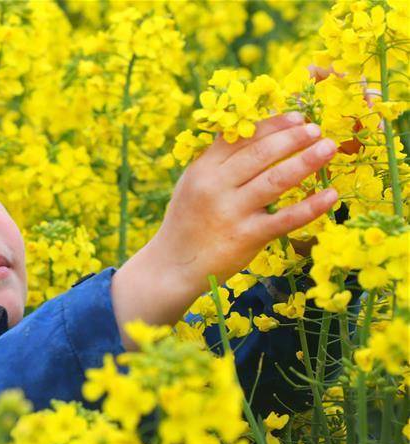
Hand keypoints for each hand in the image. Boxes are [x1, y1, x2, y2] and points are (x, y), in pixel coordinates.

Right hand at [155, 111, 338, 290]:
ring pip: (276, 180)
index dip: (273, 125)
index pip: (242, 138)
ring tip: (329, 148)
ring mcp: (231, 212)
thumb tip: (254, 133)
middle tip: (317, 130)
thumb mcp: (192, 184)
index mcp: (202, 169)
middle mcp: (215, 187)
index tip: (297, 117)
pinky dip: (311, 206)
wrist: (172, 266)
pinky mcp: (246, 237)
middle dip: (293, 138)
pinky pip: (285, 219)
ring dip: (306, 161)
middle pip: (261, 154)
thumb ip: (217, 161)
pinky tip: (331, 195)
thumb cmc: (187, 222)